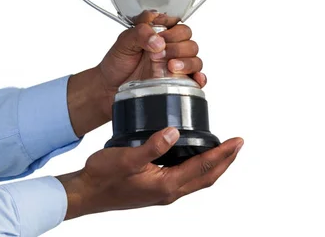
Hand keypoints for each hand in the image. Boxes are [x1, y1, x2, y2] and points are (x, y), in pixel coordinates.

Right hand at [57, 128, 242, 219]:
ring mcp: (162, 192)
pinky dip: (196, 167)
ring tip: (221, 149)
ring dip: (212, 165)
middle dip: (224, 161)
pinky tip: (190, 155)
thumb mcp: (126, 158)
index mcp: (166, 185)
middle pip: (206, 178)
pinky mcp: (155, 189)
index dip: (223, 154)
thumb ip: (152, 146)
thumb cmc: (103, 177)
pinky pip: (184, 178)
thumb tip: (174, 132)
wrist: (87, 193)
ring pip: (196, 179)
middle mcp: (168, 192)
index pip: (203, 168)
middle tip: (237, 144)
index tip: (237, 141)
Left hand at [67, 11, 204, 135]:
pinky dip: (199, 77)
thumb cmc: (117, 63)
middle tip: (160, 53)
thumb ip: (139, 33)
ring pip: (195, 58)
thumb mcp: (123, 42)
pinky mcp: (178, 81)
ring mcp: (175, 65)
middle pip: (189, 40)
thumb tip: (158, 40)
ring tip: (171, 66)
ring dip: (187, 61)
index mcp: (158, 33)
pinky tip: (193, 78)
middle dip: (177, 46)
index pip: (176, 23)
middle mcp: (169, 47)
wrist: (109, 88)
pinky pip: (197, 78)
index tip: (159, 35)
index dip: (170, 28)